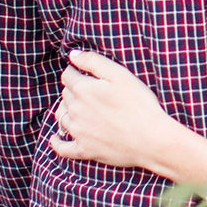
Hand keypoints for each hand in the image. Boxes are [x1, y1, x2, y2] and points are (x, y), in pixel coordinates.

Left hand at [50, 51, 206, 189]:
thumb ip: (93, 61)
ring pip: (61, 117)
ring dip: (65, 110)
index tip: (82, 73)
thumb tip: (72, 55)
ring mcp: (78, 132)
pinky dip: (57, 142)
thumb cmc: (139, 104)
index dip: (75, 72)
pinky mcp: (84, 150)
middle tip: (88, 90)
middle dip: (72, 90)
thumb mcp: (119, 74)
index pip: (68, 76)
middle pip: (65, 95)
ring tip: (75, 108)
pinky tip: (56, 138)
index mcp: (83, 90)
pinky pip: (62, 148)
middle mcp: (75, 110)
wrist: (150, 138)